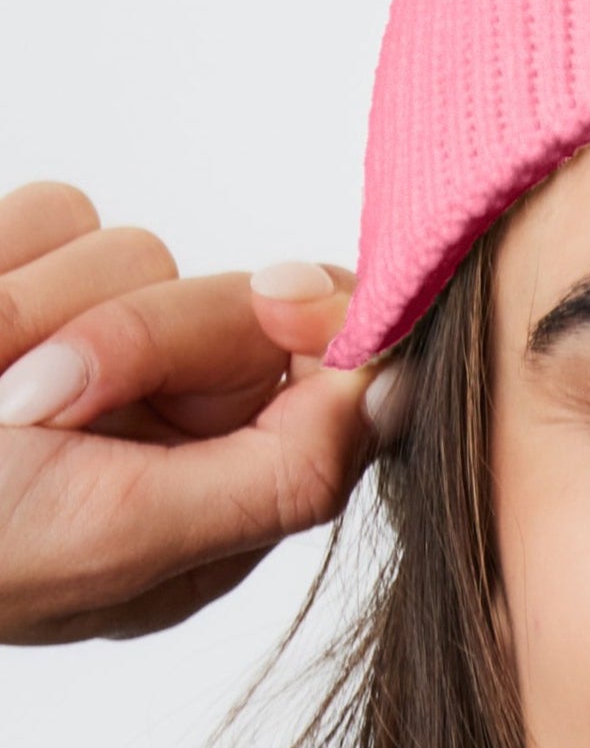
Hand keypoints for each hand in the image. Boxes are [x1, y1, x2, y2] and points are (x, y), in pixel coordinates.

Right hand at [0, 181, 378, 642]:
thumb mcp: (125, 538)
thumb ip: (277, 473)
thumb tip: (393, 395)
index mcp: (205, 502)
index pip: (325, 383)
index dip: (317, 331)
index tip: (287, 302)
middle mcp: (154, 417)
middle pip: (237, 305)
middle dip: (135, 335)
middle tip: (30, 402)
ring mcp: (75, 339)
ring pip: (133, 249)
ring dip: (37, 307)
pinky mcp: (10, 272)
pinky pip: (52, 209)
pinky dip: (0, 262)